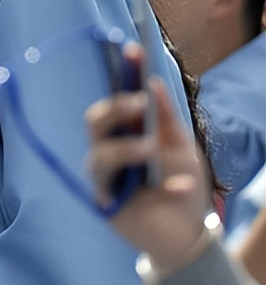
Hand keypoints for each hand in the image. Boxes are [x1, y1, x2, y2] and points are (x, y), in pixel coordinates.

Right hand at [85, 43, 212, 272]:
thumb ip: (166, 118)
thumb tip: (153, 82)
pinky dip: (162, 188)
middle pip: (95, 121)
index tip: (134, 50)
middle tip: (139, 105)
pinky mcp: (107, 204)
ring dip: (127, 149)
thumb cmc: (181, 186)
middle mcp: (109, 150)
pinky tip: (180, 189)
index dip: (124, 74)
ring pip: (98, 155)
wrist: (188, 235)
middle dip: (114, 109)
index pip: (117, 98)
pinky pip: (121, 191)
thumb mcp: (182, 147)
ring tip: (152, 150)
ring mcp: (105, 178)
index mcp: (126, 133)